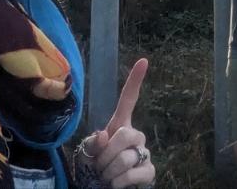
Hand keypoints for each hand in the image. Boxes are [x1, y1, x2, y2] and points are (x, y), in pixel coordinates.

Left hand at [77, 59, 154, 187]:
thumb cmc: (95, 168)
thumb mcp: (88, 153)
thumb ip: (93, 142)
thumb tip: (104, 135)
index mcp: (120, 125)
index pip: (129, 100)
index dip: (135, 81)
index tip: (143, 61)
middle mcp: (135, 136)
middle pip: (124, 135)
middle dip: (106, 154)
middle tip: (99, 167)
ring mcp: (144, 153)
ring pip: (126, 158)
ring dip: (109, 172)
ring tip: (106, 177)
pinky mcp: (149, 171)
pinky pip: (133, 174)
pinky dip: (118, 182)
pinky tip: (116, 184)